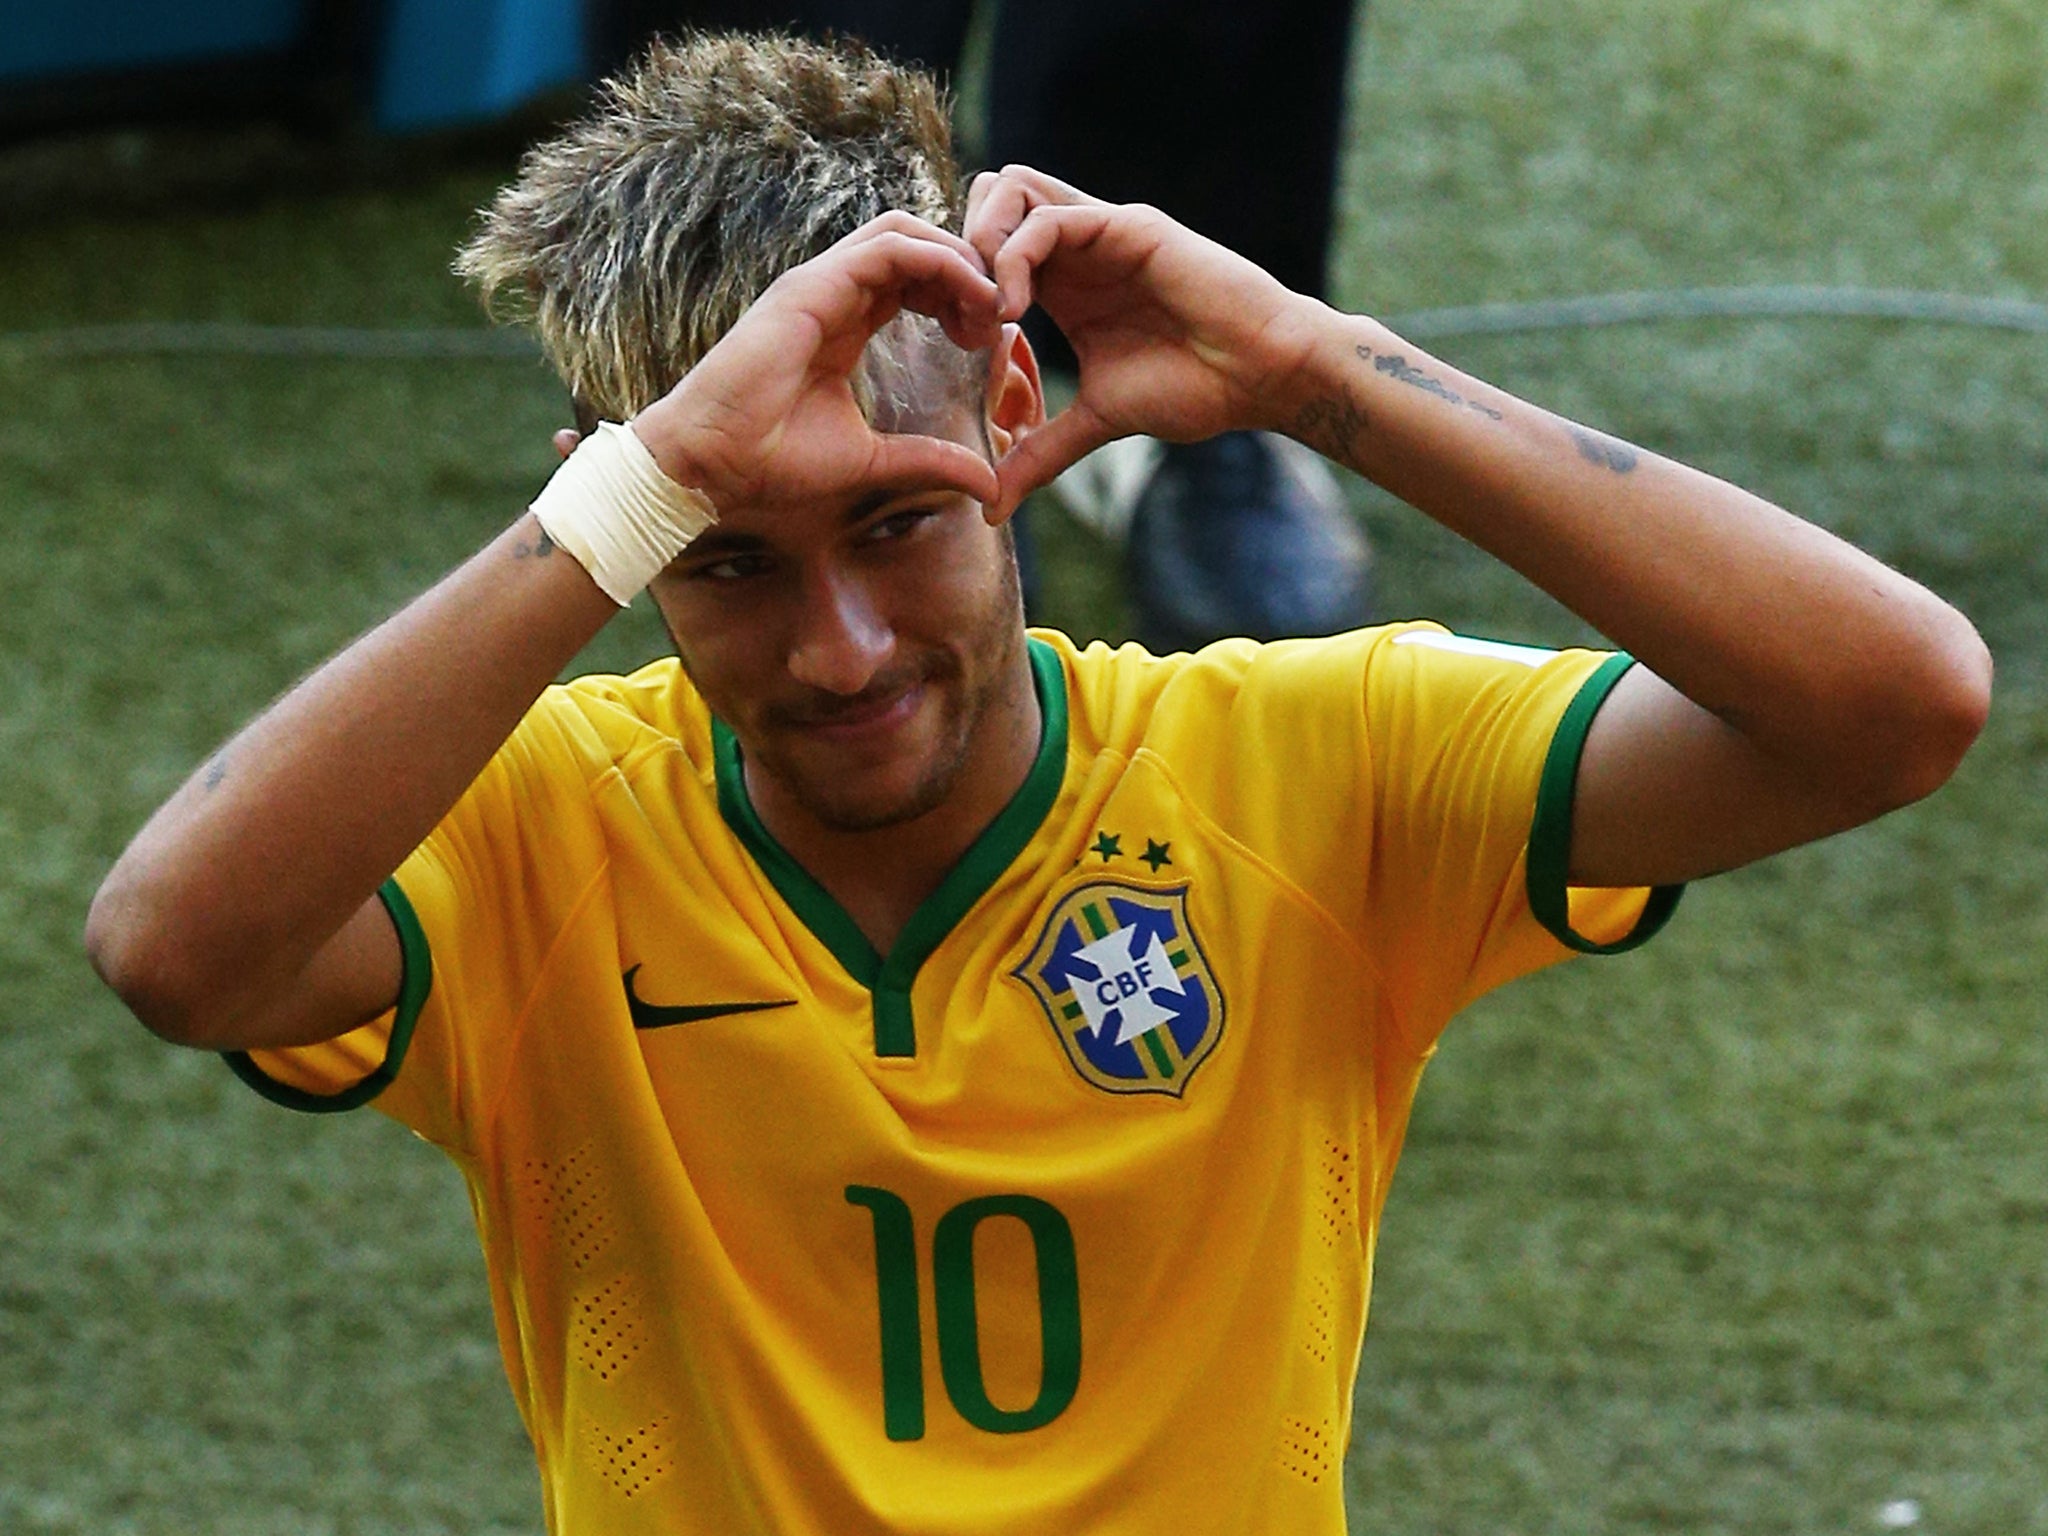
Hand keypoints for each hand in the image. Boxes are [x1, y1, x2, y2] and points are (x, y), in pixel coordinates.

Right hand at [628, 211, 1004, 511]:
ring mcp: (820, 284)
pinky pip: (890, 248)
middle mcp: (832, 295)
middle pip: (914, 246)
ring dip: (958, 257)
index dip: (959, 296)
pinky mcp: (813, 286)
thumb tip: (988, 487)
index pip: (912, 281)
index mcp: (844, 324)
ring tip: (991, 301)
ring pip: (905, 233)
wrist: (711, 465)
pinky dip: (939, 261)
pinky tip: (971, 295)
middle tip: (1000, 312)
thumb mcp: (875, 463)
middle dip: (966, 269)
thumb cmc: (772, 464)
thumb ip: (932, 463)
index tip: (990, 337)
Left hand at [964, 165, 1318, 508]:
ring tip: (993, 313)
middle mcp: (1076, 246)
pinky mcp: (1126, 226)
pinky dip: (1014, 258)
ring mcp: (1100, 229)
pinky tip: (1018, 313)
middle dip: (958, 253)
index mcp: (1063, 282)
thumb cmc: (1197, 389)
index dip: (958, 285)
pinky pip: (1046, 218)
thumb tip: (993, 507)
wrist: (1263, 374)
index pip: (985, 243)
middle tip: (968, 319)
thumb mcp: (1098, 422)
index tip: (962, 344)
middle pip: (985, 196)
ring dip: (981, 245)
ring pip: (1006, 187)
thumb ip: (1042, 453)